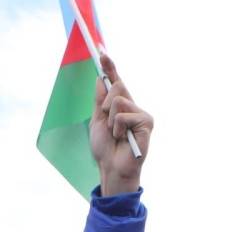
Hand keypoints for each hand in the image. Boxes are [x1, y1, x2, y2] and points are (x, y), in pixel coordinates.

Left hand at [90, 53, 152, 195]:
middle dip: (105, 104)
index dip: (109, 66)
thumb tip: (100, 77)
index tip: (101, 51)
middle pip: (117, 85)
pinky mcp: (147, 121)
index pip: (115, 80)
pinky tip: (122, 138)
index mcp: (120, 105)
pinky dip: (117, 127)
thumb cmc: (105, 147)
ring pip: (119, 100)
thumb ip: (99, 100)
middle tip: (106, 122)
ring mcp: (141, 113)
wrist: (111, 167)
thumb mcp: (97, 120)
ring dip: (110, 119)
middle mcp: (133, 105)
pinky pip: (124, 114)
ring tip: (115, 134)